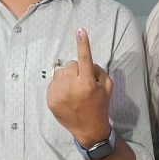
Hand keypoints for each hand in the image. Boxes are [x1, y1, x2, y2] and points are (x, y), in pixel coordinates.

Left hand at [46, 28, 113, 144]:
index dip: (83, 43)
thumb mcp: (107, 87)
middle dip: (77, 69)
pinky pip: (53, 82)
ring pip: (61, 72)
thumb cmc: (100, 106)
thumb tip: (87, 62)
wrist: (88, 129)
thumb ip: (99, 71)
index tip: (80, 30)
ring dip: (67, 76)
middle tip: (83, 81)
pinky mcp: (50, 99)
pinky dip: (60, 85)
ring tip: (73, 89)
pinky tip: (66, 95)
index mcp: (88, 83)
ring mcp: (59, 93)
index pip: (85, 58)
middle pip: (71, 64)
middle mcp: (72, 87)